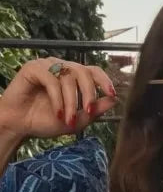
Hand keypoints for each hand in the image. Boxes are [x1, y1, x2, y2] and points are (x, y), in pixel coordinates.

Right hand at [0, 58, 117, 141]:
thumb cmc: (45, 121)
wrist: (19, 126)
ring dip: (71, 101)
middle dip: (89, 93)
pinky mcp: (32, 68)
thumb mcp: (76, 120)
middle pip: (83, 72)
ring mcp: (47, 65)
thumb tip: (114, 100)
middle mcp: (61, 67)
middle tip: (88, 112)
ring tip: (67, 120)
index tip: (112, 94)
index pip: (93, 71)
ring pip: (68, 77)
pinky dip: (57, 98)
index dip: (104, 80)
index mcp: (73, 76)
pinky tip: (57, 112)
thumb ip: (94, 110)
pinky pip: (51, 79)